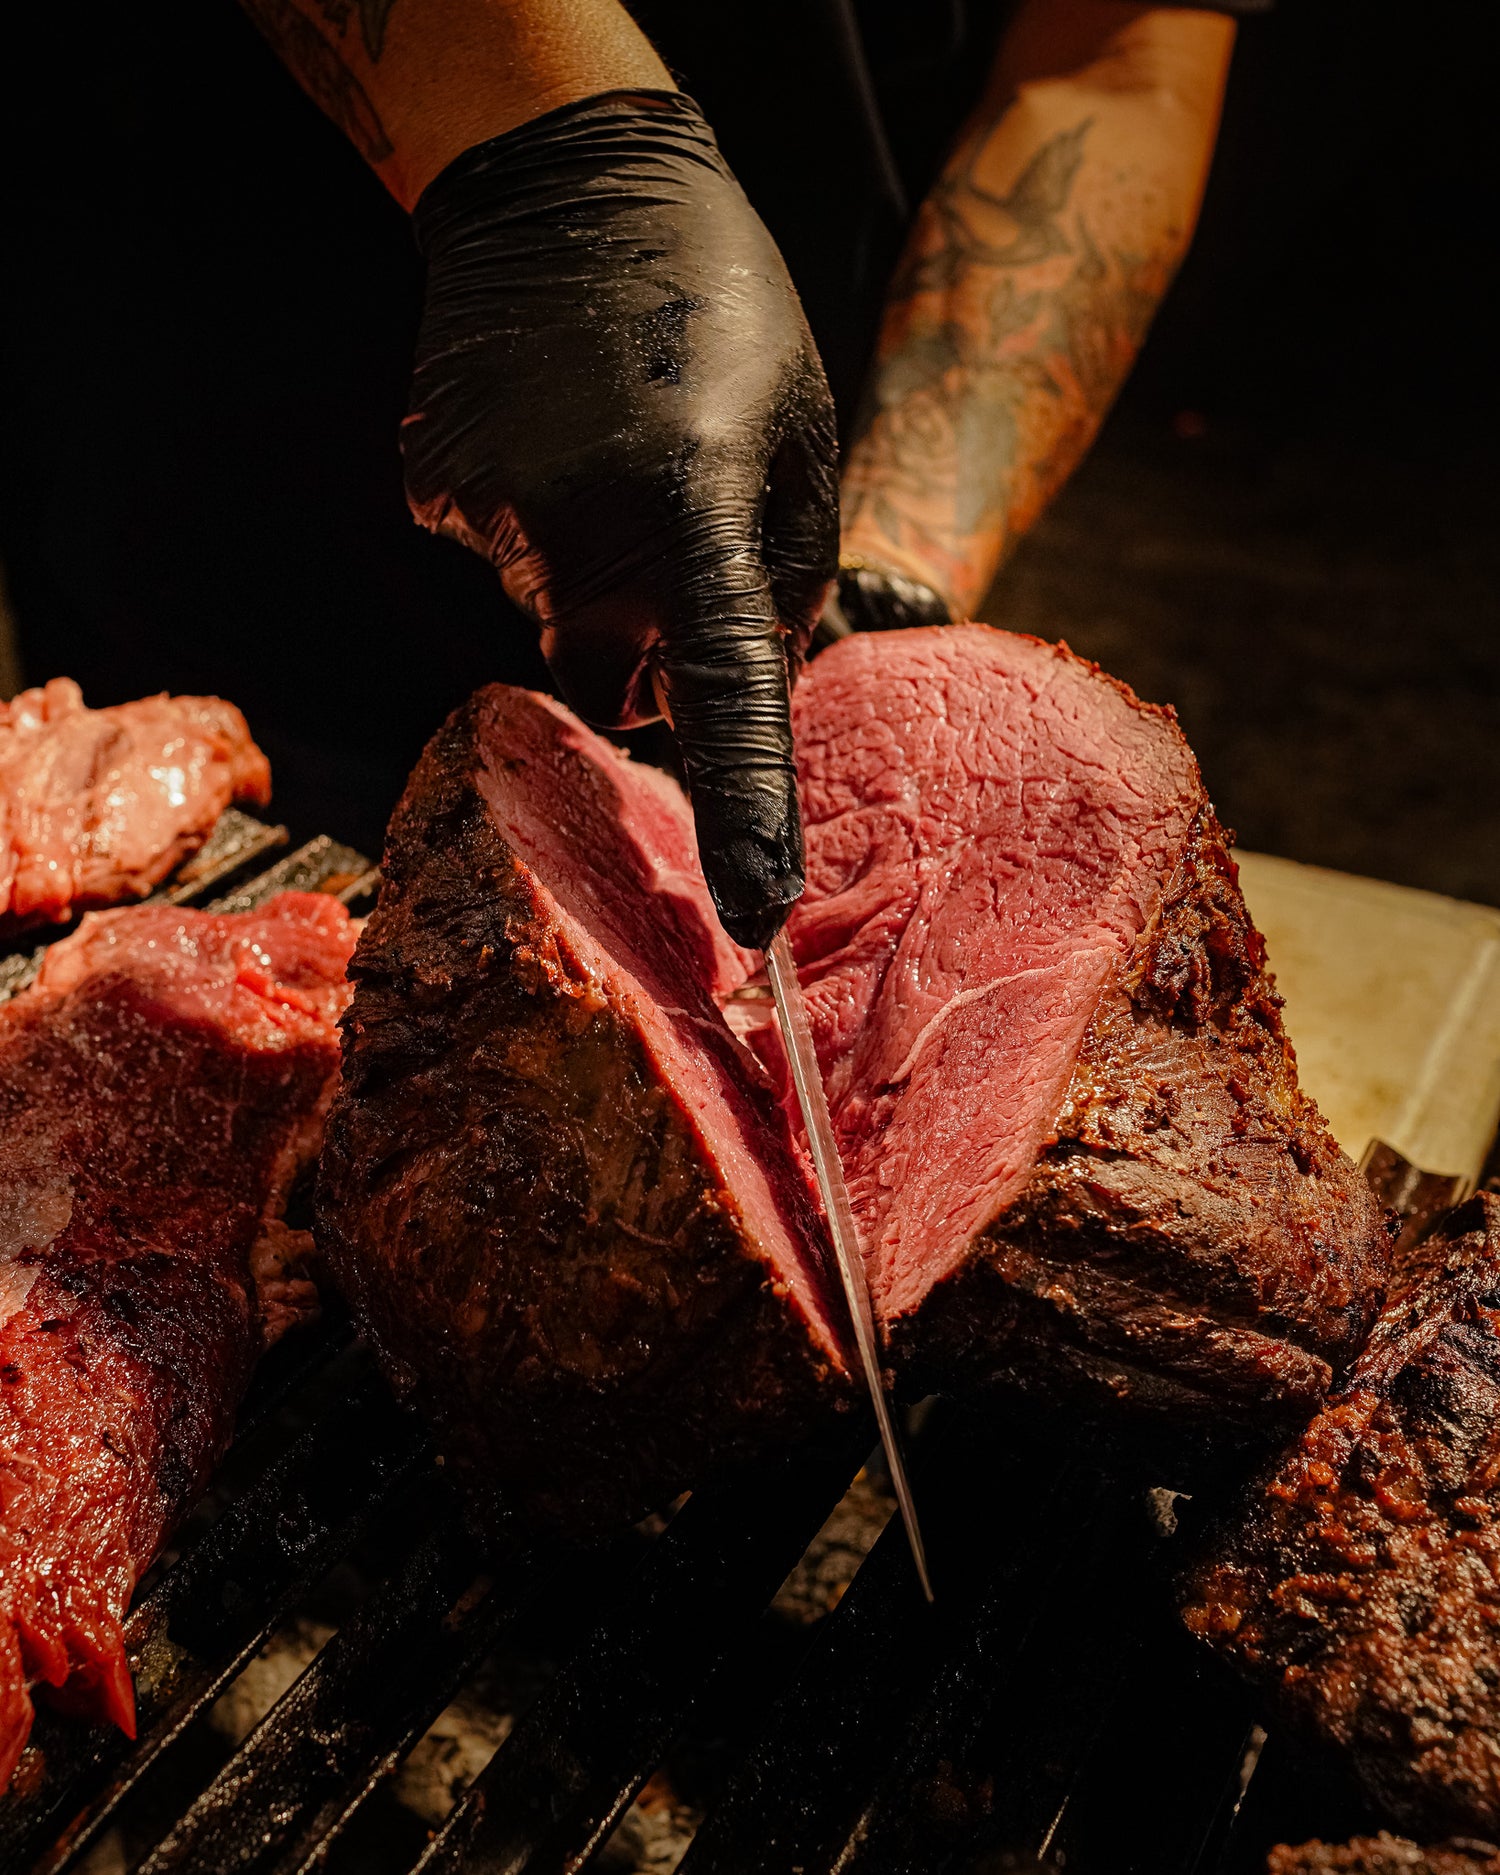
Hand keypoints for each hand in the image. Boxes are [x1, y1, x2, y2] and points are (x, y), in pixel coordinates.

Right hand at [402, 90, 837, 950]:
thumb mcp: (799, 441)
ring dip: (592, 574)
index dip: (742, 821)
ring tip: (610, 453)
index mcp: (699, 518)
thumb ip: (776, 581)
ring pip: (555, 620)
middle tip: (669, 540)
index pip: (726, 709)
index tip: (753, 917)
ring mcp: (493, 519)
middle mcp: (586, 537)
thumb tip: (739, 688)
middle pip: (615, 688)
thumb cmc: (719, 309)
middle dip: (646, 657)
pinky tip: (551, 442)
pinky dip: (533, 529)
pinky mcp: (435, 495)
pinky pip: (501, 560)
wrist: (565, 182)